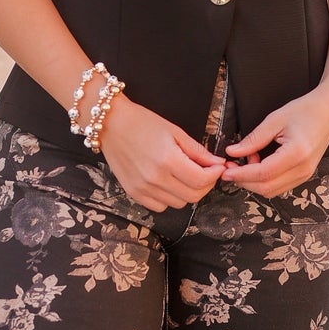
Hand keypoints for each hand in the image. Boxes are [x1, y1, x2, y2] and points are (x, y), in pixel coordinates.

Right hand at [97, 94, 227, 210]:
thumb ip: (198, 151)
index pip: (202, 180)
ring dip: (187, 192)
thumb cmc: (142, 122)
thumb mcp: (175, 132)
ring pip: (178, 204)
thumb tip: (217, 164)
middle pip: (193, 196)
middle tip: (205, 172)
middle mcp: (155, 178)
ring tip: (184, 175)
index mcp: (168, 160)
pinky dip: (169, 198)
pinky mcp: (134, 193)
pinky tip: (167, 183)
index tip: (217, 167)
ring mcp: (143, 188)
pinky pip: (160, 206)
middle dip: (205, 185)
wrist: (111, 124)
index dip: (214, 175)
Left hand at [219, 89, 328, 196]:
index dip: (241, 174)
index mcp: (297, 154)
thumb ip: (253, 139)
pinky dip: (264, 180)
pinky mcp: (304, 175)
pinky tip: (258, 163)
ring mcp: (306, 175)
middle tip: (230, 166)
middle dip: (244, 181)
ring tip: (247, 159)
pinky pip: (279, 186)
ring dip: (253, 181)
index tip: (225, 170)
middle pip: (266, 188)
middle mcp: (303, 169)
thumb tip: (232, 152)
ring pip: (272, 191)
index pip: (263, 173)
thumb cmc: (305, 111)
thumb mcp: (275, 120)